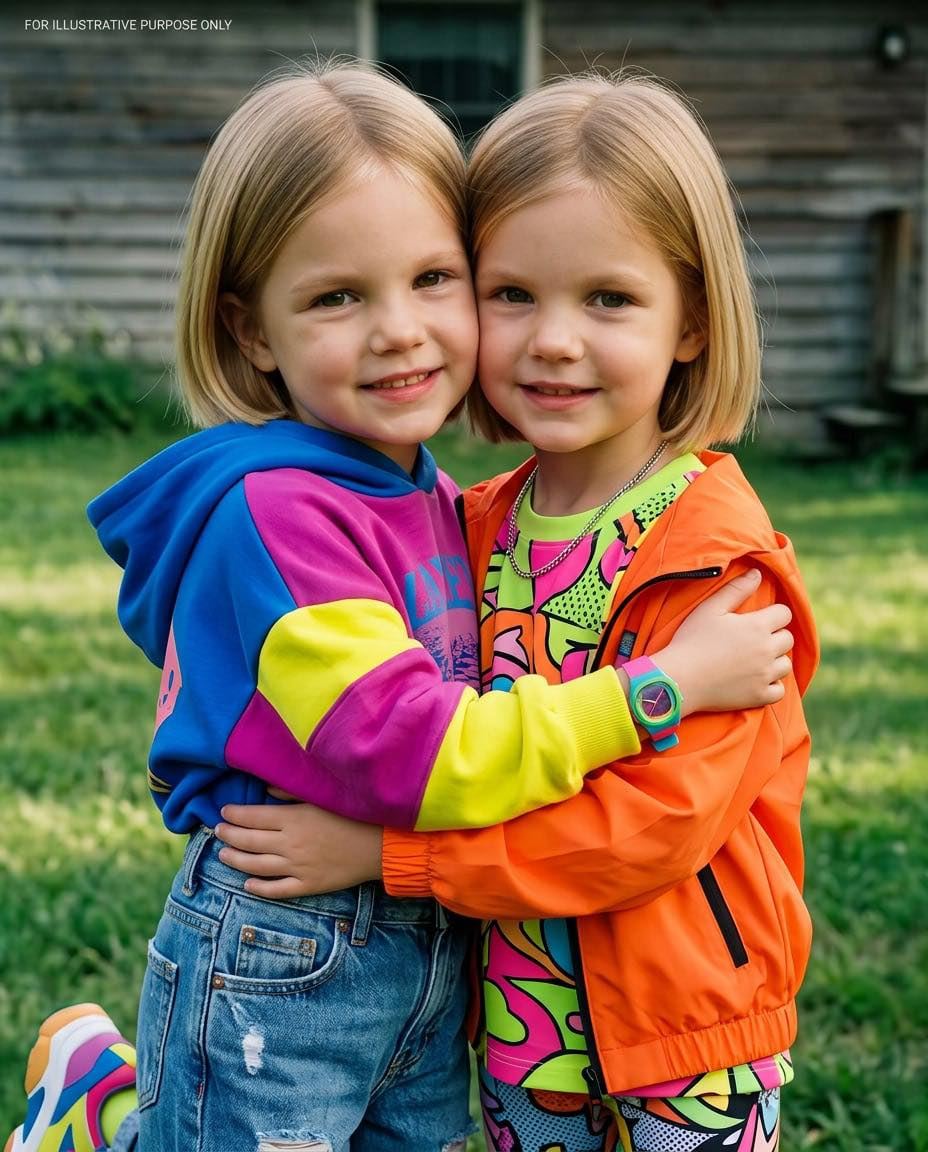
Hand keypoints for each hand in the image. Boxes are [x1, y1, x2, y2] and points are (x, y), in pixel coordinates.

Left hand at [214, 802, 383, 899]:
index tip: (223, 812)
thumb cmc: (353, 816)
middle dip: (230, 835)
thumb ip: (292, 794)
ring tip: (223, 855)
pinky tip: (248, 884)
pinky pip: (278, 889)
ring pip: (257, 866)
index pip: (254, 816)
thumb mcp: (323, 798)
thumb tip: (265, 790)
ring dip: (236, 860)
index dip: (235, 814)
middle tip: (217, 831)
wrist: (380, 846)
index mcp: (294, 819)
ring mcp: (298, 867)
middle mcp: (291, 844)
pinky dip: (260, 887)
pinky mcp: (308, 885)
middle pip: (250, 841)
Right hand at [647, 569, 793, 715]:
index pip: (784, 614)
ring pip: (786, 665)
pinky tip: (755, 680)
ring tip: (754, 660)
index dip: (772, 614)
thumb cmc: (691, 640)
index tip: (758, 619)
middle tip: (753, 640)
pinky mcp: (759, 697)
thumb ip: (736, 589)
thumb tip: (758, 573)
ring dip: (774, 661)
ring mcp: (764, 675)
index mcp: (757, 626)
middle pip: (788, 639)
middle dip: (775, 636)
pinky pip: (779, 691)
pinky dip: (771, 686)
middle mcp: (766, 650)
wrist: (678, 678)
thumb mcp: (711, 608)